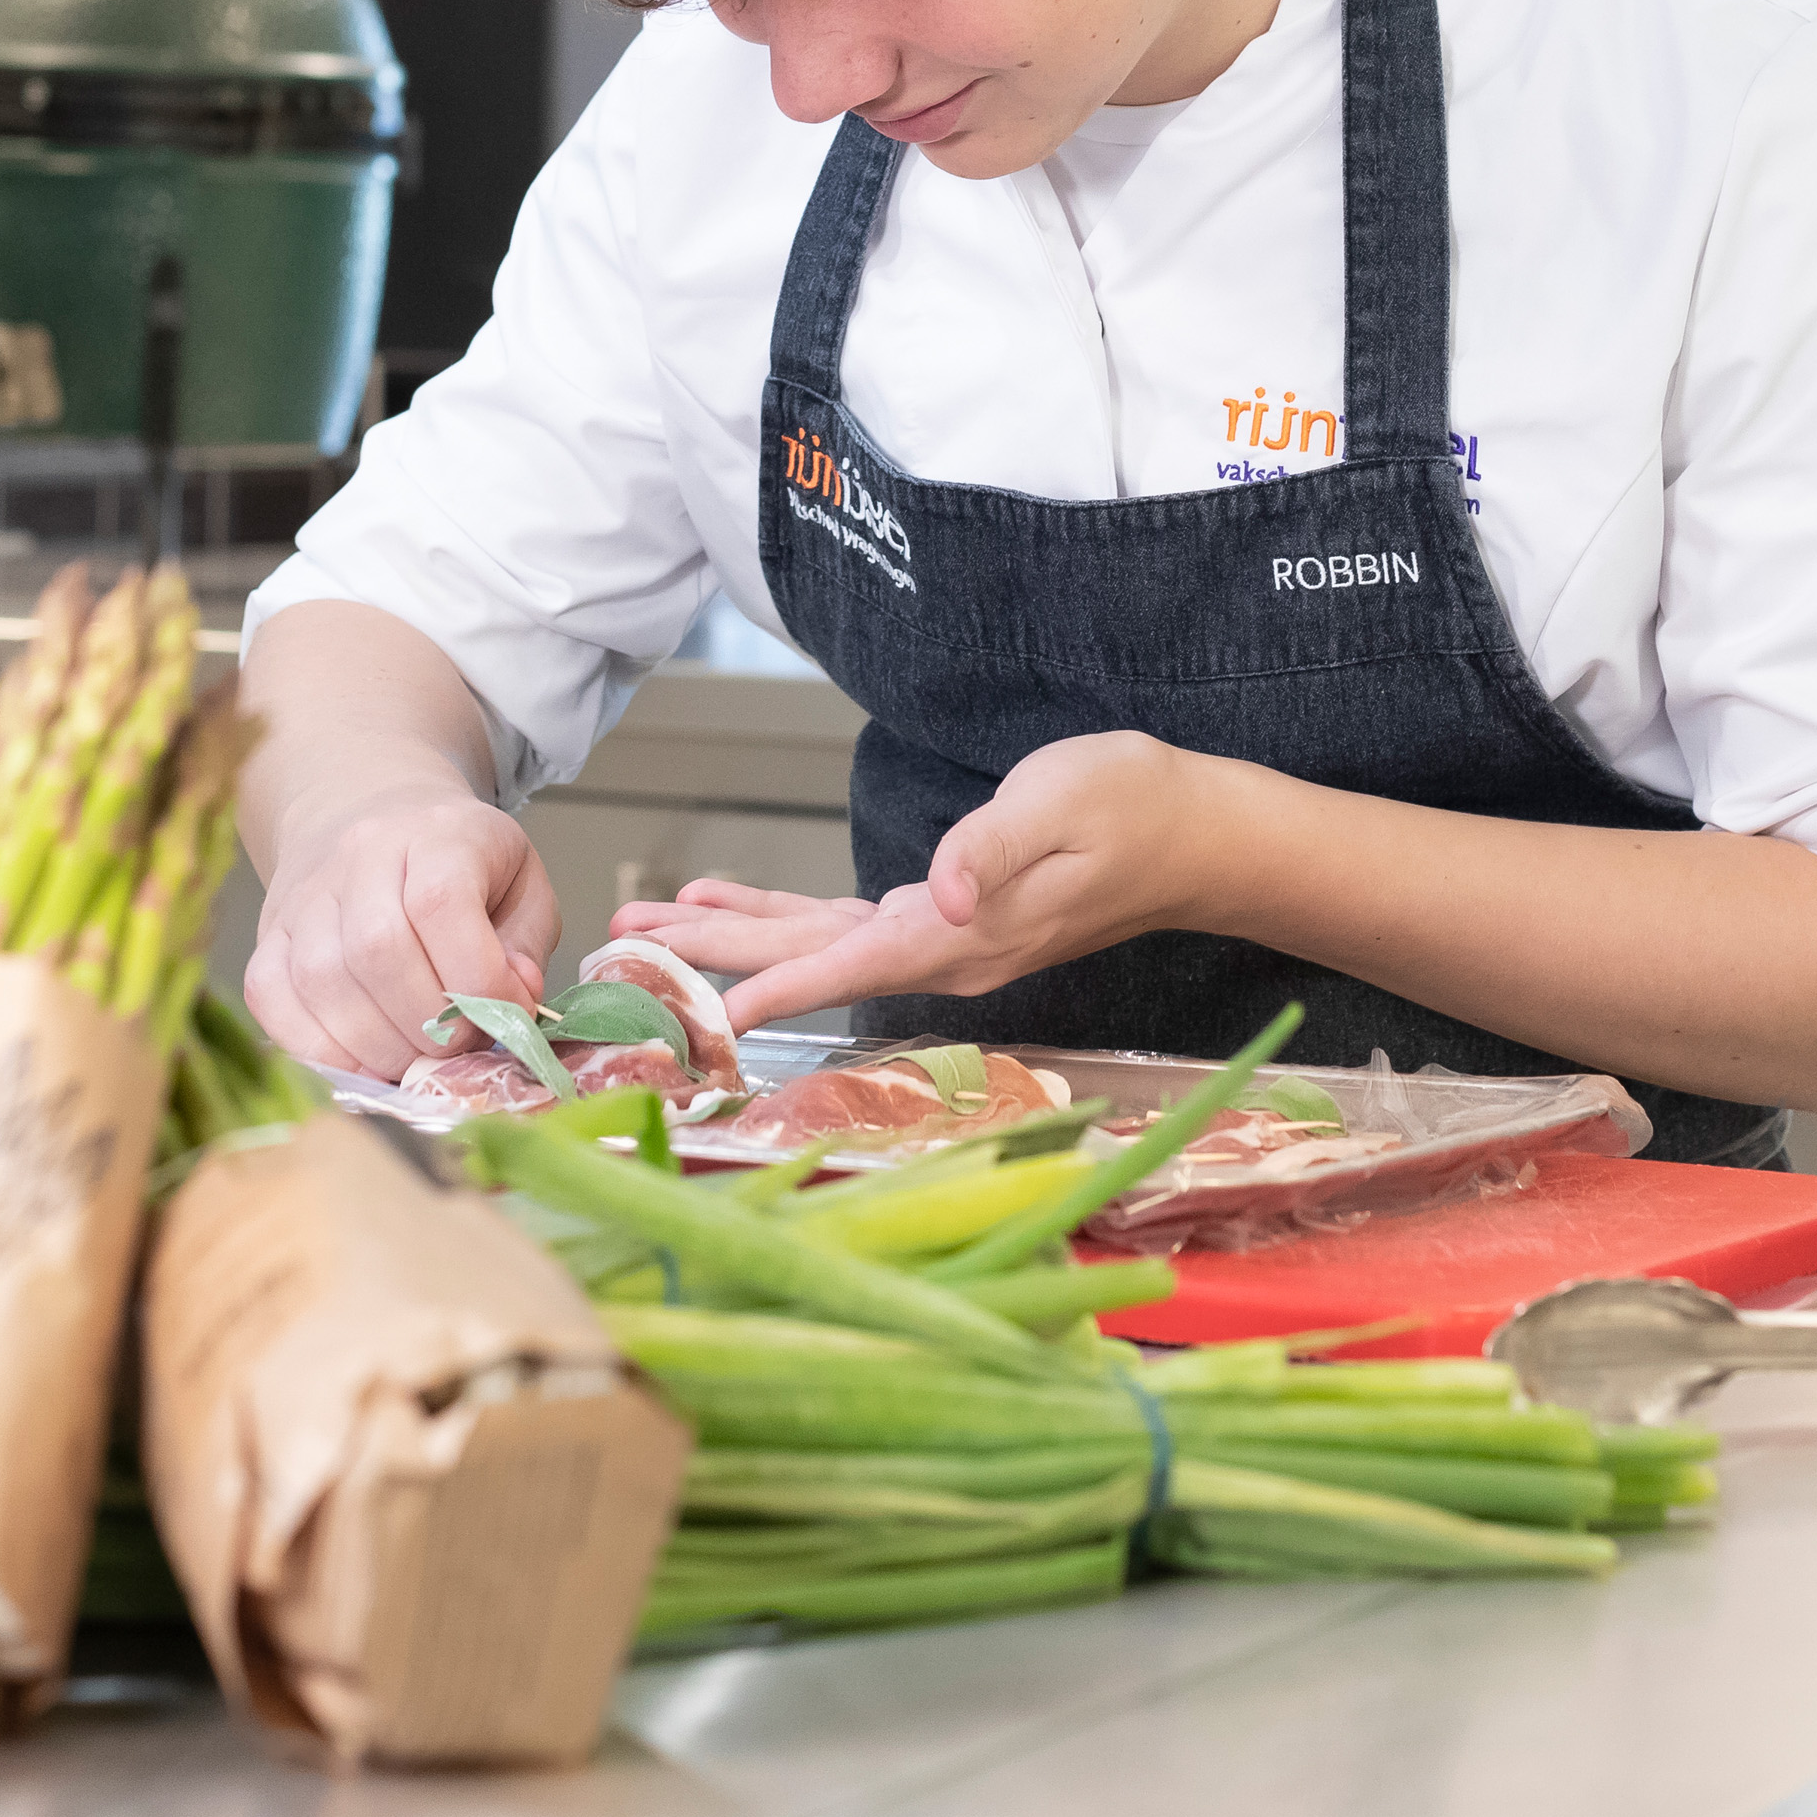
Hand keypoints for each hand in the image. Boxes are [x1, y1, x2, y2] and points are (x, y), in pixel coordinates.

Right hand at [240, 790, 556, 1081]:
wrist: (374, 817)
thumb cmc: (461, 862)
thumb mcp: (521, 885)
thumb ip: (526, 946)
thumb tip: (514, 1000)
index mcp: (437, 834)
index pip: (442, 902)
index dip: (476, 977)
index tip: (503, 1014)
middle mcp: (359, 856)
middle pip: (378, 949)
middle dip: (427, 1023)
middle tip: (455, 1046)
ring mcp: (304, 896)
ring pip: (323, 981)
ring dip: (377, 1044)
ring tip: (413, 1055)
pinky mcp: (267, 936)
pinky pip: (273, 999)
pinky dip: (319, 1047)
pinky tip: (362, 1057)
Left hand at [618, 732, 1239, 1029]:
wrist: (1195, 835)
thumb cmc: (1134, 806)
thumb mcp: (1062, 803)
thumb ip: (992, 849)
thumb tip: (937, 892)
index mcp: (964, 934)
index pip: (849, 967)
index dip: (774, 988)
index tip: (703, 1013)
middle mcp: (943, 954)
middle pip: (808, 962)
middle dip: (713, 960)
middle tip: (621, 954)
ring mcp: (943, 943)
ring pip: (814, 947)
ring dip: (730, 939)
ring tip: (648, 933)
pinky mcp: (945, 920)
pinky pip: (843, 928)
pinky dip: (781, 917)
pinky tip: (728, 902)